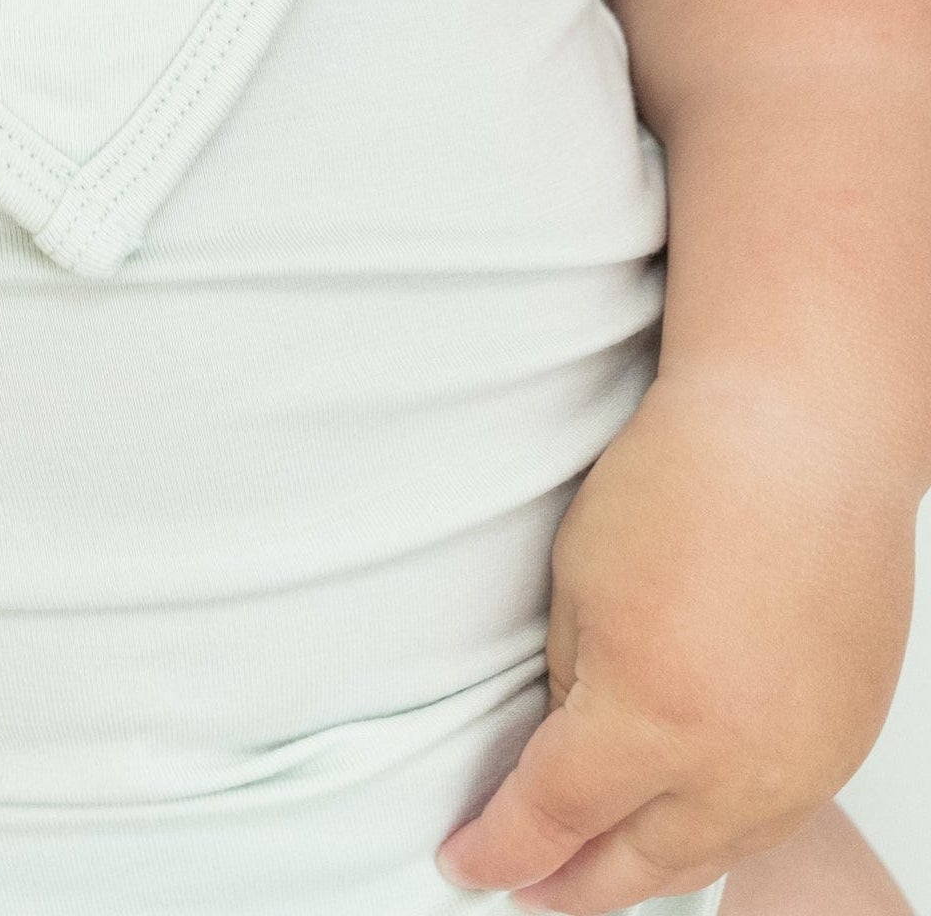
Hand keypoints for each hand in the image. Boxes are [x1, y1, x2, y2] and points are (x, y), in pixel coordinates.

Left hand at [434, 372, 915, 911]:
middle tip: (522, 887)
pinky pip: (768, 819)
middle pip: (634, 866)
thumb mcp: (579, 588)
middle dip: (567, 886)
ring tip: (591, 875)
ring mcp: (801, 765)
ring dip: (644, 871)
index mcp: (651, 718)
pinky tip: (678, 827)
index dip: (501, 848)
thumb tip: (569, 755)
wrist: (800, 438)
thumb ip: (572, 689)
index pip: (555, 820)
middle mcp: (735, 764)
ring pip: (707, 857)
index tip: (465, 860)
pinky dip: (714, 832)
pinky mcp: (843, 746)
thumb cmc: (686, 483)